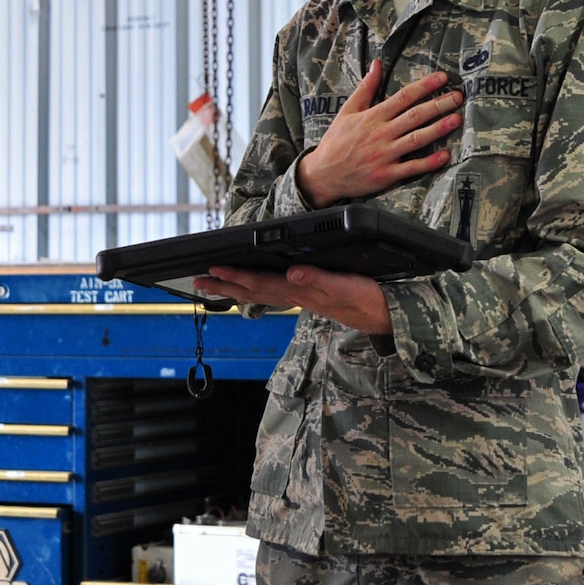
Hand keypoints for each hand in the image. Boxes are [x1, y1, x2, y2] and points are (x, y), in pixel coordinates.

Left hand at [194, 264, 392, 333]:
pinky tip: (252, 288)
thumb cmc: (367, 300)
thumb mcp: (345, 286)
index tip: (212, 268)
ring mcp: (301, 298)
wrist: (384, 316)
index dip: (235, 275)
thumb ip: (318, 279)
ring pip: (261, 293)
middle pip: (253, 291)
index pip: (260, 282)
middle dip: (225, 285)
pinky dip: (257, 289)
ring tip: (215, 286)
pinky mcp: (308, 296)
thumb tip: (292, 273)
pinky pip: (274, 292)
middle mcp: (295, 296)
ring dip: (236, 288)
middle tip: (198, 281)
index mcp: (300, 290)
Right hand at [296, 62, 462, 207]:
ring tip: (456, 119)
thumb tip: (377, 64)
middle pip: (414, 116)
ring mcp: (384, 155)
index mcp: (372, 116)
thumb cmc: (336, 141)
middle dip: (438, 105)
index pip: (403, 97)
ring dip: (438, 129)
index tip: (442, 78)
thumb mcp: (347, 110)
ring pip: (416, 139)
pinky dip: (429, 162)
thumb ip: (365, 88)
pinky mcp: (386, 175)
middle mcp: (380, 134)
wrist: (323, 174)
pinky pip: (411, 168)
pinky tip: (445, 155)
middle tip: (458, 97)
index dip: (424, 86)